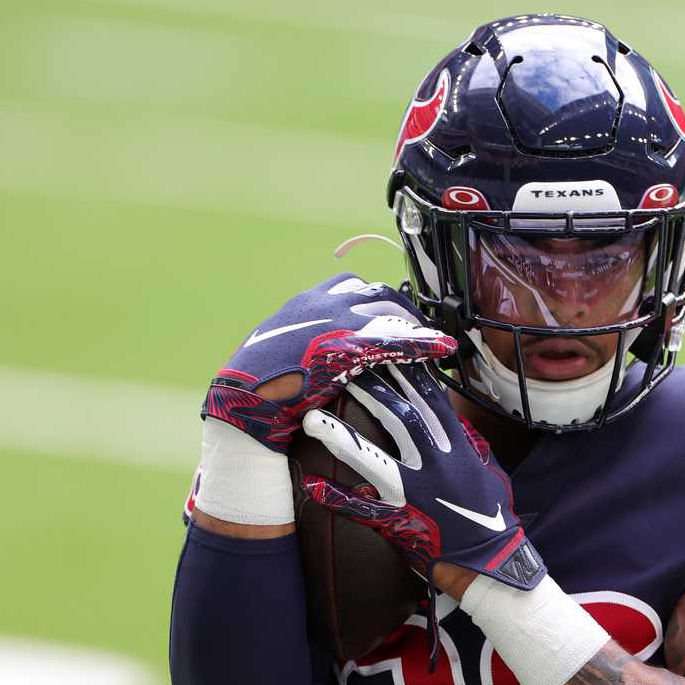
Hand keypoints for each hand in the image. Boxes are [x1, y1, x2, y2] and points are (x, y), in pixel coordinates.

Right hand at [191, 274, 455, 528]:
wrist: (241, 400)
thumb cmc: (254, 386)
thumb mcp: (275, 353)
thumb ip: (298, 343)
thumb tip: (309, 351)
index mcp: (303, 302)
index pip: (349, 285)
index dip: (375, 298)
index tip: (392, 313)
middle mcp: (321, 302)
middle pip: (376, 292)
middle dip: (403, 308)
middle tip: (422, 329)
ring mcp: (334, 321)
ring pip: (390, 309)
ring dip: (416, 323)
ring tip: (436, 340)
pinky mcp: (347, 346)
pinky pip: (394, 339)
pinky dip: (422, 342)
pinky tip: (443, 349)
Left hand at [299, 363, 545, 590]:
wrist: (492, 565)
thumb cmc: (493, 518)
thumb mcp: (490, 471)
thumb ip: (472, 444)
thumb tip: (459, 422)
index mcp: (458, 449)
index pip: (433, 402)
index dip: (411, 374)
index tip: (390, 349)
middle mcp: (437, 466)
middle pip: (401, 419)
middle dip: (372, 390)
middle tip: (344, 366)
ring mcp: (418, 494)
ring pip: (376, 460)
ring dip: (342, 439)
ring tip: (311, 417)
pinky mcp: (402, 523)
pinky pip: (363, 511)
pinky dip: (336, 500)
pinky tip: (308, 487)